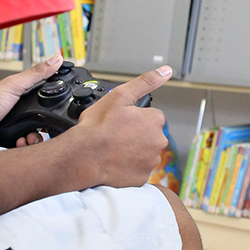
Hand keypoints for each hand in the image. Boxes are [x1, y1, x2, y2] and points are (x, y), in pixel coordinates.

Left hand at [0, 53, 62, 154]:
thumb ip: (36, 73)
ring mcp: (17, 130)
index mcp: (22, 99)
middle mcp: (21, 115)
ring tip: (28, 136)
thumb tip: (56, 59)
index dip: (53, 106)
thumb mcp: (14, 84)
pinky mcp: (13, 144)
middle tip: (41, 125)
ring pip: (38, 138)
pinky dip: (26, 147)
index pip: (46, 102)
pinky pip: (28, 150)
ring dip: (36, 138)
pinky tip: (19, 141)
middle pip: (44, 122)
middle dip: (45, 126)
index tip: (58, 108)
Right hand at [74, 66, 171, 186]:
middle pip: (149, 135)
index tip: (121, 121)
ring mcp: (150, 162)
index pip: (151, 116)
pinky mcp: (141, 179)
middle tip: (116, 135)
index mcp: (155, 121)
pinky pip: (137, 170)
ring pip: (144, 153)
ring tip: (114, 148)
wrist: (83, 155)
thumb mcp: (120, 95)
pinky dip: (128, 167)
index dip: (135, 118)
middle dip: (136, 135)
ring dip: (133, 151)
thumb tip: (166, 71)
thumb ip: (145, 82)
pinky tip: (115, 161)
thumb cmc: (98, 127)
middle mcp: (158, 142)